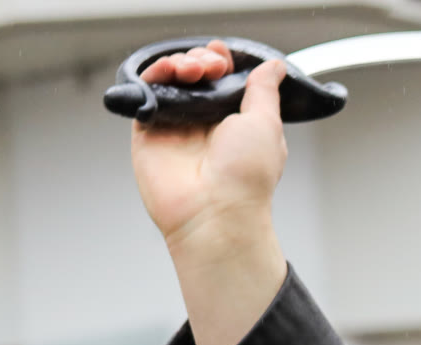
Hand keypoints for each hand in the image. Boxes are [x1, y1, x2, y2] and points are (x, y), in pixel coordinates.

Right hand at [130, 44, 287, 249]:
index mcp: (235, 122)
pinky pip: (146, 93)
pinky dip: (154, 75)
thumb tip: (274, 67)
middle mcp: (204, 123)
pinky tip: (168, 71)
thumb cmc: (246, 178)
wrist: (215, 213)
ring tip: (192, 70)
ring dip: (179, 63)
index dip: (220, 61)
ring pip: (170, 80)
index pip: (223, 80)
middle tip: (210, 67)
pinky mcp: (149, 133)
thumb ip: (265, 91)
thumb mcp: (266, 124)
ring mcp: (175, 127)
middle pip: (195, 75)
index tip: (223, 56)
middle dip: (201, 60)